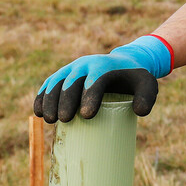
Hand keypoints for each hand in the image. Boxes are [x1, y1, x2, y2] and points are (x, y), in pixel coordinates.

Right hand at [34, 34, 172, 122]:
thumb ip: (147, 97)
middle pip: (72, 81)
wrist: (122, 64)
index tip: (87, 116)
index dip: (90, 96)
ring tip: (51, 120)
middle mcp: (85, 64)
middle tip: (65, 120)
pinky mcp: (62, 75)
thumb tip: (139, 112)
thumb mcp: (147, 85)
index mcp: (104, 65)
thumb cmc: (134, 79)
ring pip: (56, 82)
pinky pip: (49, 84)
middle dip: (66, 101)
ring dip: (50, 100)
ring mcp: (71, 68)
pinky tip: (38, 112)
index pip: (95, 79)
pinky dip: (42, 96)